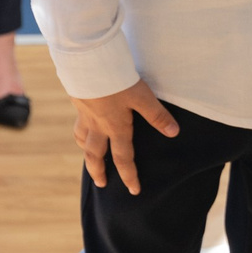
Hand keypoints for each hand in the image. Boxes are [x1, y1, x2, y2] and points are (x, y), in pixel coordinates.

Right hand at [73, 79, 178, 194]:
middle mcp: (98, 125)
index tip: (133, 190)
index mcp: (115, 127)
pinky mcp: (78, 100)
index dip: (129, 175)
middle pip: (95, 154)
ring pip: (82, 139)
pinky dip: (80, 129)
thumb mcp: (142, 97)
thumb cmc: (116, 79)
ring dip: (86, 151)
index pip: (123, 157)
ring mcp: (85, 114)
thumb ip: (157, 115)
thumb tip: (173, 132)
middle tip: (101, 183)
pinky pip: (78, 122)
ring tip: (89, 156)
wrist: (87, 62)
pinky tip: (84, 124)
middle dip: (98, 171)